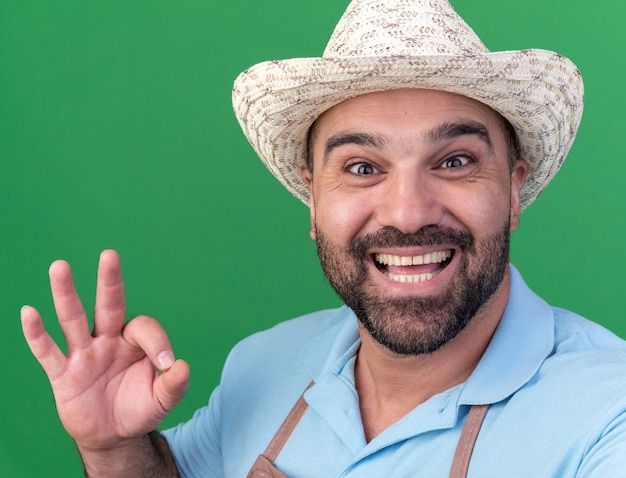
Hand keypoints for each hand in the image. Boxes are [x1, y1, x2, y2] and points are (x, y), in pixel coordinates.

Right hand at [21, 250, 189, 451]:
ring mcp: (83, 354)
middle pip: (108, 304)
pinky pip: (47, 351)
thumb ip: (174, 384)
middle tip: (110, 255)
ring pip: (73, 319)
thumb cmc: (139, 408)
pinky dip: (37, 333)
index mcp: (134, 341)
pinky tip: (28, 312)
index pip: (144, 327)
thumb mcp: (162, 399)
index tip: (166, 364)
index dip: (157, 342)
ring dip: (66, 294)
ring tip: (59, 266)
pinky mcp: (62, 374)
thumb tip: (182, 365)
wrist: (113, 435)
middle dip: (109, 281)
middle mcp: (108, 340)